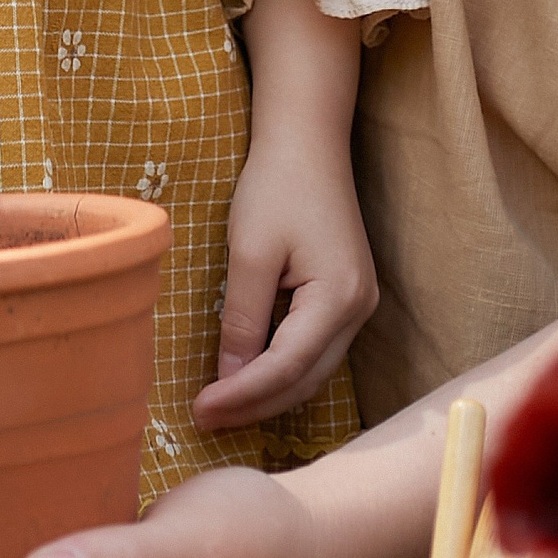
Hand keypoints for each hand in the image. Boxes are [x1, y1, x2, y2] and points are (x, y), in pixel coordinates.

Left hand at [194, 0, 375, 429]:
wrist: (307, 139)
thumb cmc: (276, 184)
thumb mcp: (250, 251)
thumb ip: (241, 320)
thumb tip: (228, 381)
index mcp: (338, 298)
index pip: (285, 368)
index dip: (242, 395)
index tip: (199, 411)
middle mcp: (358, 310)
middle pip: (305, 380)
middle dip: (255, 404)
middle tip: (204, 419)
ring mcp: (358, 305)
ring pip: (312, 371)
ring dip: (268, 392)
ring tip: (221, 406)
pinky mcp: (347, 296)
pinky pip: (314, 349)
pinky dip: (282, 368)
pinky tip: (249, 375)